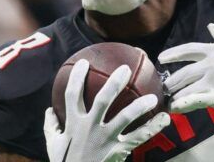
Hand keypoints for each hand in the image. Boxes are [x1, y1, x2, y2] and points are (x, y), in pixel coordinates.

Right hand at [43, 59, 170, 161]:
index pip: (72, 94)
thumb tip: (48, 110)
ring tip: (153, 96)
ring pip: (124, 118)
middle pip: (102, 100)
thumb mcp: (52, 144)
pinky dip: (153, 127)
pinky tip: (165, 118)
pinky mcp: (117, 150)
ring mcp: (104, 139)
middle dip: (114, 83)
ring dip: (139, 106)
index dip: (77, 77)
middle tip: (125, 69)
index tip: (83, 61)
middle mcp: (89, 128)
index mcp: (73, 123)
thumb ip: (51, 126)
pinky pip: (138, 137)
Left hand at [158, 23, 213, 116]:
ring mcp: (213, 80)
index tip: (161, 58)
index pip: (187, 50)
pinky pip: (193, 100)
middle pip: (182, 73)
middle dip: (171, 82)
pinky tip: (174, 108)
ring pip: (185, 89)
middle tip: (165, 88)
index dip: (172, 54)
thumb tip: (212, 26)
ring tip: (170, 101)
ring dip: (175, 96)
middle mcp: (211, 63)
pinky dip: (182, 105)